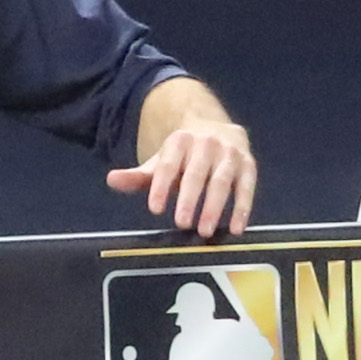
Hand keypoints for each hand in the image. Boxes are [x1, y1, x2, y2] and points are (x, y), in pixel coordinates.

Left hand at [110, 119, 257, 238]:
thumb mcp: (160, 162)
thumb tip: (112, 179)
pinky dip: (243, 208)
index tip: (155, 209)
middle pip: (196, 173)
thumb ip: (138, 176)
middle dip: (189, 199)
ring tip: (205, 231)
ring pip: (223, 181)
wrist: (216, 128)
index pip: (168, 165)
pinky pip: (247, 187)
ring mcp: (229, 153)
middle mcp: (206, 143)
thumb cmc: (183, 155)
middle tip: (182, 224)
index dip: (161, 187)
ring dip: (215, 206)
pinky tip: (235, 228)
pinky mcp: (248, 164)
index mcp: (179, 141)